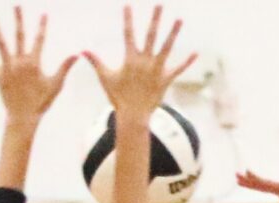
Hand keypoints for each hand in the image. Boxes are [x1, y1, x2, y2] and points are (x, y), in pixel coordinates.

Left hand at [0, 6, 77, 125]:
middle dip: (18, 19)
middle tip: (16, 5)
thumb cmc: (42, 102)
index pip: (39, 40)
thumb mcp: (56, 85)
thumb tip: (76, 55)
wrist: (24, 117)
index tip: (44, 14)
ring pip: (1, 45)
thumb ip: (64, 67)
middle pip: (19, 36)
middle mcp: (19, 62)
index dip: (42, 26)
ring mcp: (8, 69)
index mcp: (34, 63)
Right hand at [83, 5, 196, 120]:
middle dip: (155, 19)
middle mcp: (145, 61)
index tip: (128, 4)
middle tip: (160, 4)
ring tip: (179, 19)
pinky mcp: (165, 80)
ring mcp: (156, 70)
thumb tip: (82, 51)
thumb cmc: (118, 98)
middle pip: (151, 35)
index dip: (128, 19)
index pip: (128, 34)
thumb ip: (96, 62)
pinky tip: (195, 53)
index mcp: (130, 59)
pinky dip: (187, 62)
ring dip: (173, 33)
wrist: (133, 116)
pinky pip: (178, 69)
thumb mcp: (105, 78)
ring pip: (166, 48)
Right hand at [237, 170, 278, 202]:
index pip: (268, 184)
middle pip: (264, 182)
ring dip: (252, 182)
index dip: (256, 179)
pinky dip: (258, 187)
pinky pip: (268, 188)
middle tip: (236, 175)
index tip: (246, 172)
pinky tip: (252, 185)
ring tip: (239, 180)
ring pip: (265, 184)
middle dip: (250, 179)